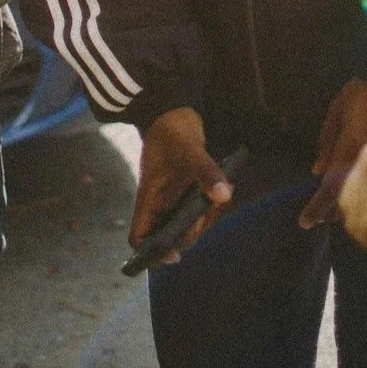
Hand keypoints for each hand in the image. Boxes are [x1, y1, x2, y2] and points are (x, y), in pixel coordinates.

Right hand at [130, 106, 234, 258]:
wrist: (174, 113)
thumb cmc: (171, 131)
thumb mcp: (188, 150)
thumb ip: (206, 171)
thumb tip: (224, 195)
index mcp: (149, 199)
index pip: (140, 236)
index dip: (151, 251)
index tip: (173, 254)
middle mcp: (160, 204)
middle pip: (172, 235)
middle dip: (194, 229)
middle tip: (211, 209)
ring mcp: (174, 199)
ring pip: (189, 223)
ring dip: (208, 215)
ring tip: (224, 192)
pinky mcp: (188, 192)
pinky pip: (201, 208)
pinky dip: (214, 203)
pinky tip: (227, 186)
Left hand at [300, 78, 366, 230]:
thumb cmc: (366, 92)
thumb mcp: (338, 110)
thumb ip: (327, 141)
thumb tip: (317, 169)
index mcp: (349, 148)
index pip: (329, 184)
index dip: (317, 205)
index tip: (305, 221)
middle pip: (350, 195)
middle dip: (335, 209)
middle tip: (322, 218)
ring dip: (356, 204)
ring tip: (344, 213)